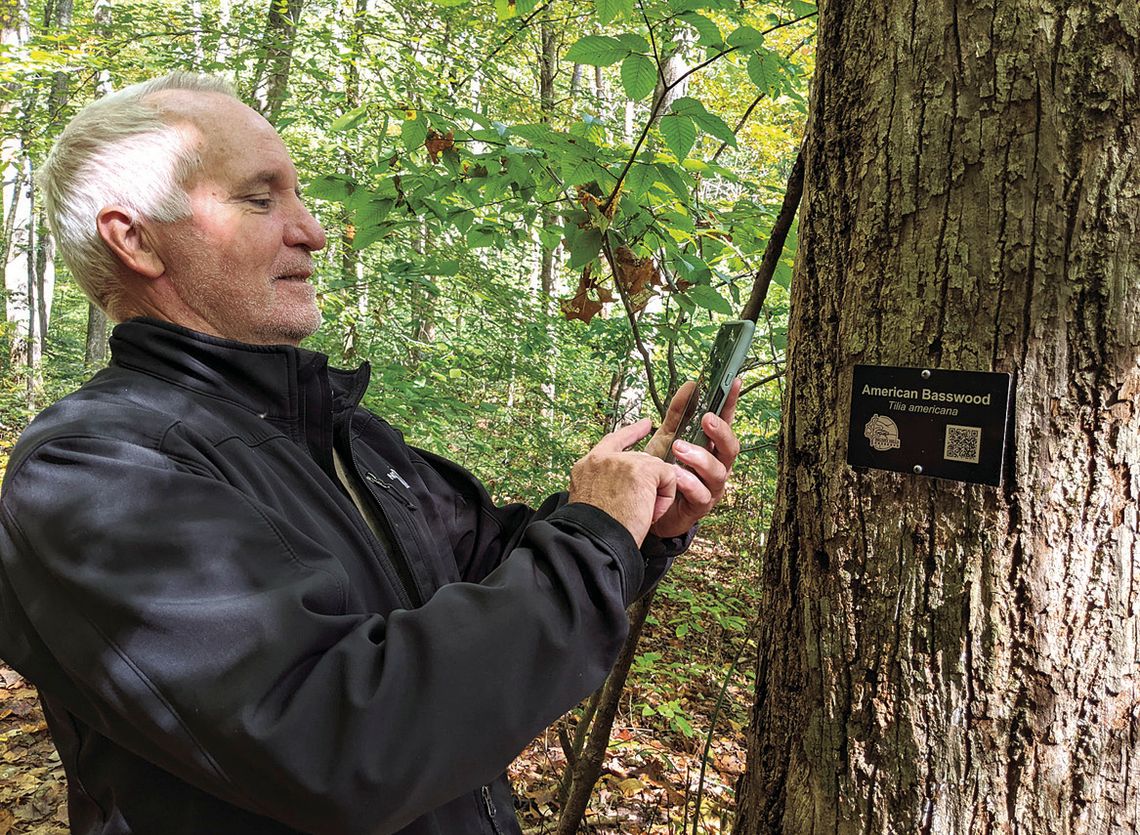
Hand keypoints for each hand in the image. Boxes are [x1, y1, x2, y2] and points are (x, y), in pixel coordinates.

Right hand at [569, 419, 677, 546]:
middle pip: (640, 459)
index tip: (644, 425)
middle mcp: (601, 459)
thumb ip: (603, 485)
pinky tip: (650, 513)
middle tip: (642, 507)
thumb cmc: (592, 533)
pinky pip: (668, 477)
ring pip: (654, 470)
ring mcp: (621, 462)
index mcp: (586, 466)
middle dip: (649, 479)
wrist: (594, 543)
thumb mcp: (589, 501)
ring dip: (654, 494)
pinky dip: (664, 498)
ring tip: (640, 515)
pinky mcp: (642, 471)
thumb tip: (626, 485)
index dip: (631, 434)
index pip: (612, 441)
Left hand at [647, 377, 741, 538]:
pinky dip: (689, 483)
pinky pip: (700, 495)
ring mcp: (711, 487)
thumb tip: (690, 384)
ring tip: (679, 448)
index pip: (725, 422)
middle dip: (720, 432)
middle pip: (731, 448)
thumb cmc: (664, 471)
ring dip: (700, 457)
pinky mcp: (700, 507)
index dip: (731, 403)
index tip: (735, 382)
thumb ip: (678, 414)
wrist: (648, 508)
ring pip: (717, 471)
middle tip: (706, 419)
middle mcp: (717, 466)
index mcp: (711, 447)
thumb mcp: (667, 438)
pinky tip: (675, 474)